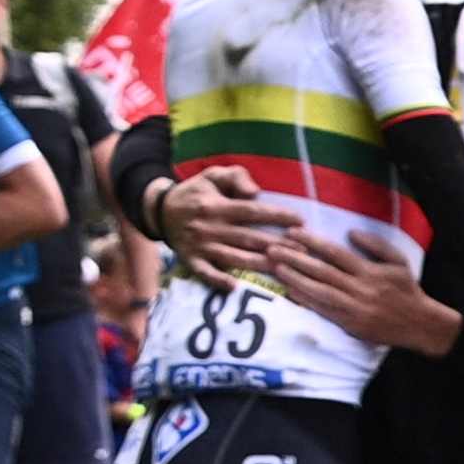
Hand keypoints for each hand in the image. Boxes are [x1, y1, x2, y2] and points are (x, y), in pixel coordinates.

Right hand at [149, 162, 290, 280]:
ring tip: (285, 270)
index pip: (251, 211)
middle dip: (277, 245)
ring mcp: (200, 245)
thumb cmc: (196, 193)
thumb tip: (255, 192)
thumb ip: (235, 177)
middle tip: (304, 252)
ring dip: (259, 264)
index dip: (276, 216)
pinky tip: (235, 287)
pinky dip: (218, 280)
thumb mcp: (212, 176)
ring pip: (234, 257)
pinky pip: (205, 272)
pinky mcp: (191, 260)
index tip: (300, 221)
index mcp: (216, 205)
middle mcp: (209, 227)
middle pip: (248, 237)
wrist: (159, 211)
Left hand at [250, 225, 458, 356]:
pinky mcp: (352, 324)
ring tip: (275, 267)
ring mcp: (355, 308)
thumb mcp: (399, 262)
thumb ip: (376, 245)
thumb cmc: (408, 291)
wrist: (422, 325)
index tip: (292, 233)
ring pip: (319, 291)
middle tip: (272, 248)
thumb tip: (350, 232)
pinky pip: (324, 310)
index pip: (336, 253)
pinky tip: (290, 291)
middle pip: (322, 271)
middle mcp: (361, 289)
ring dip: (295, 279)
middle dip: (295, 259)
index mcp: (371, 272)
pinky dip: (305, 300)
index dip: (312, 242)